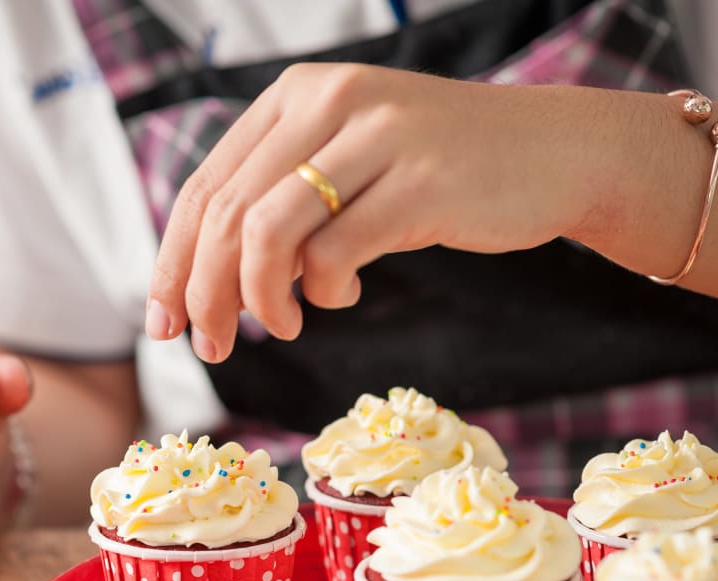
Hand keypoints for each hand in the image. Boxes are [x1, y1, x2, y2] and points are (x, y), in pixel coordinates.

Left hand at [146, 63, 600, 360]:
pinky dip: (324, 290)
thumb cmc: (438, 174)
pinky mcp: (420, 181)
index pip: (205, 187)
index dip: (172, 262)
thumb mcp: (347, 169)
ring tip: (282, 326)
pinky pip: (335, 251)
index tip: (163, 323)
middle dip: (204, 294)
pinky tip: (342, 295)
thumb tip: (209, 282)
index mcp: (296, 96)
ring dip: (258, 299)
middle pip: (226, 214)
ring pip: (267, 232)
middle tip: (209, 346)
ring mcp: (375, 137)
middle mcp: (328, 102)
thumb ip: (281, 207)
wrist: (553, 153)